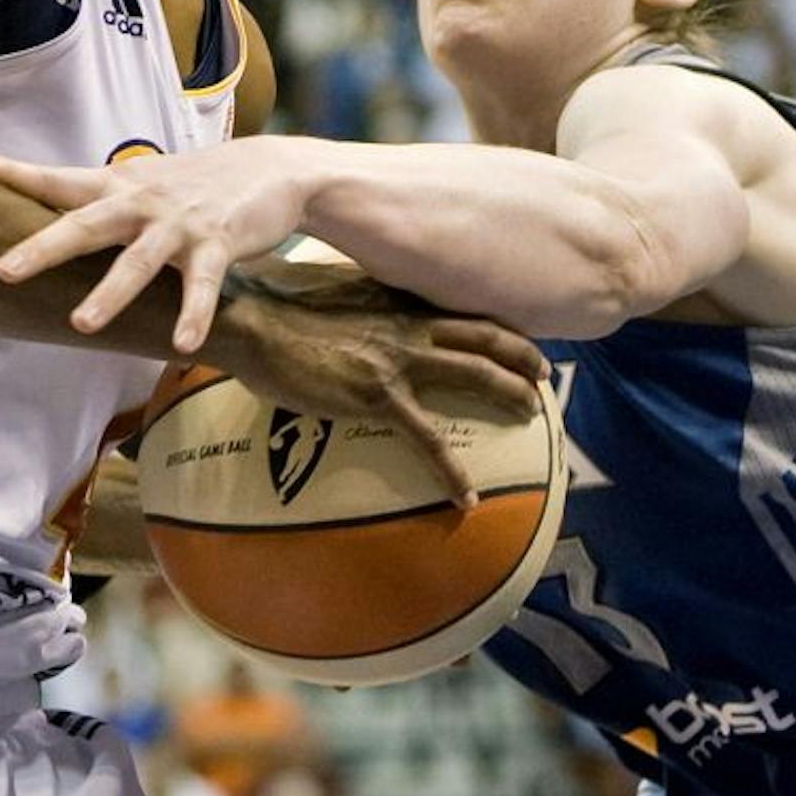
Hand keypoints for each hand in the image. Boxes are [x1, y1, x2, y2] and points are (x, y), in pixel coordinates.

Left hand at [0, 140, 311, 354]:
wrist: (270, 168)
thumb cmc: (196, 184)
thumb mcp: (145, 182)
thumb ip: (103, 198)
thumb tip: (51, 218)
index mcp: (119, 186)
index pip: (60, 178)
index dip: (17, 171)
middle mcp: (143, 202)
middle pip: (88, 224)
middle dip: (46, 247)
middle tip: (5, 271)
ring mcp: (179, 224)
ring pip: (139, 261)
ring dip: (112, 292)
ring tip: (82, 322)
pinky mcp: (218, 243)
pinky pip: (203, 285)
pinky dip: (193, 315)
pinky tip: (183, 346)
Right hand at [213, 286, 548, 512]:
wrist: (253, 322)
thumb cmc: (278, 310)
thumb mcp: (332, 297)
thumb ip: (360, 307)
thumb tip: (360, 320)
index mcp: (397, 302)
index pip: (461, 309)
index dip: (497, 323)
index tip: (517, 337)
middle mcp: (407, 324)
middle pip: (485, 336)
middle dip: (523, 355)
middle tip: (542, 375)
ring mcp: (397, 359)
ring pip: (474, 374)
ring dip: (509, 394)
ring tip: (531, 415)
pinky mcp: (377, 395)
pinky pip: (427, 439)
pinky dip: (451, 472)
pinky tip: (465, 499)